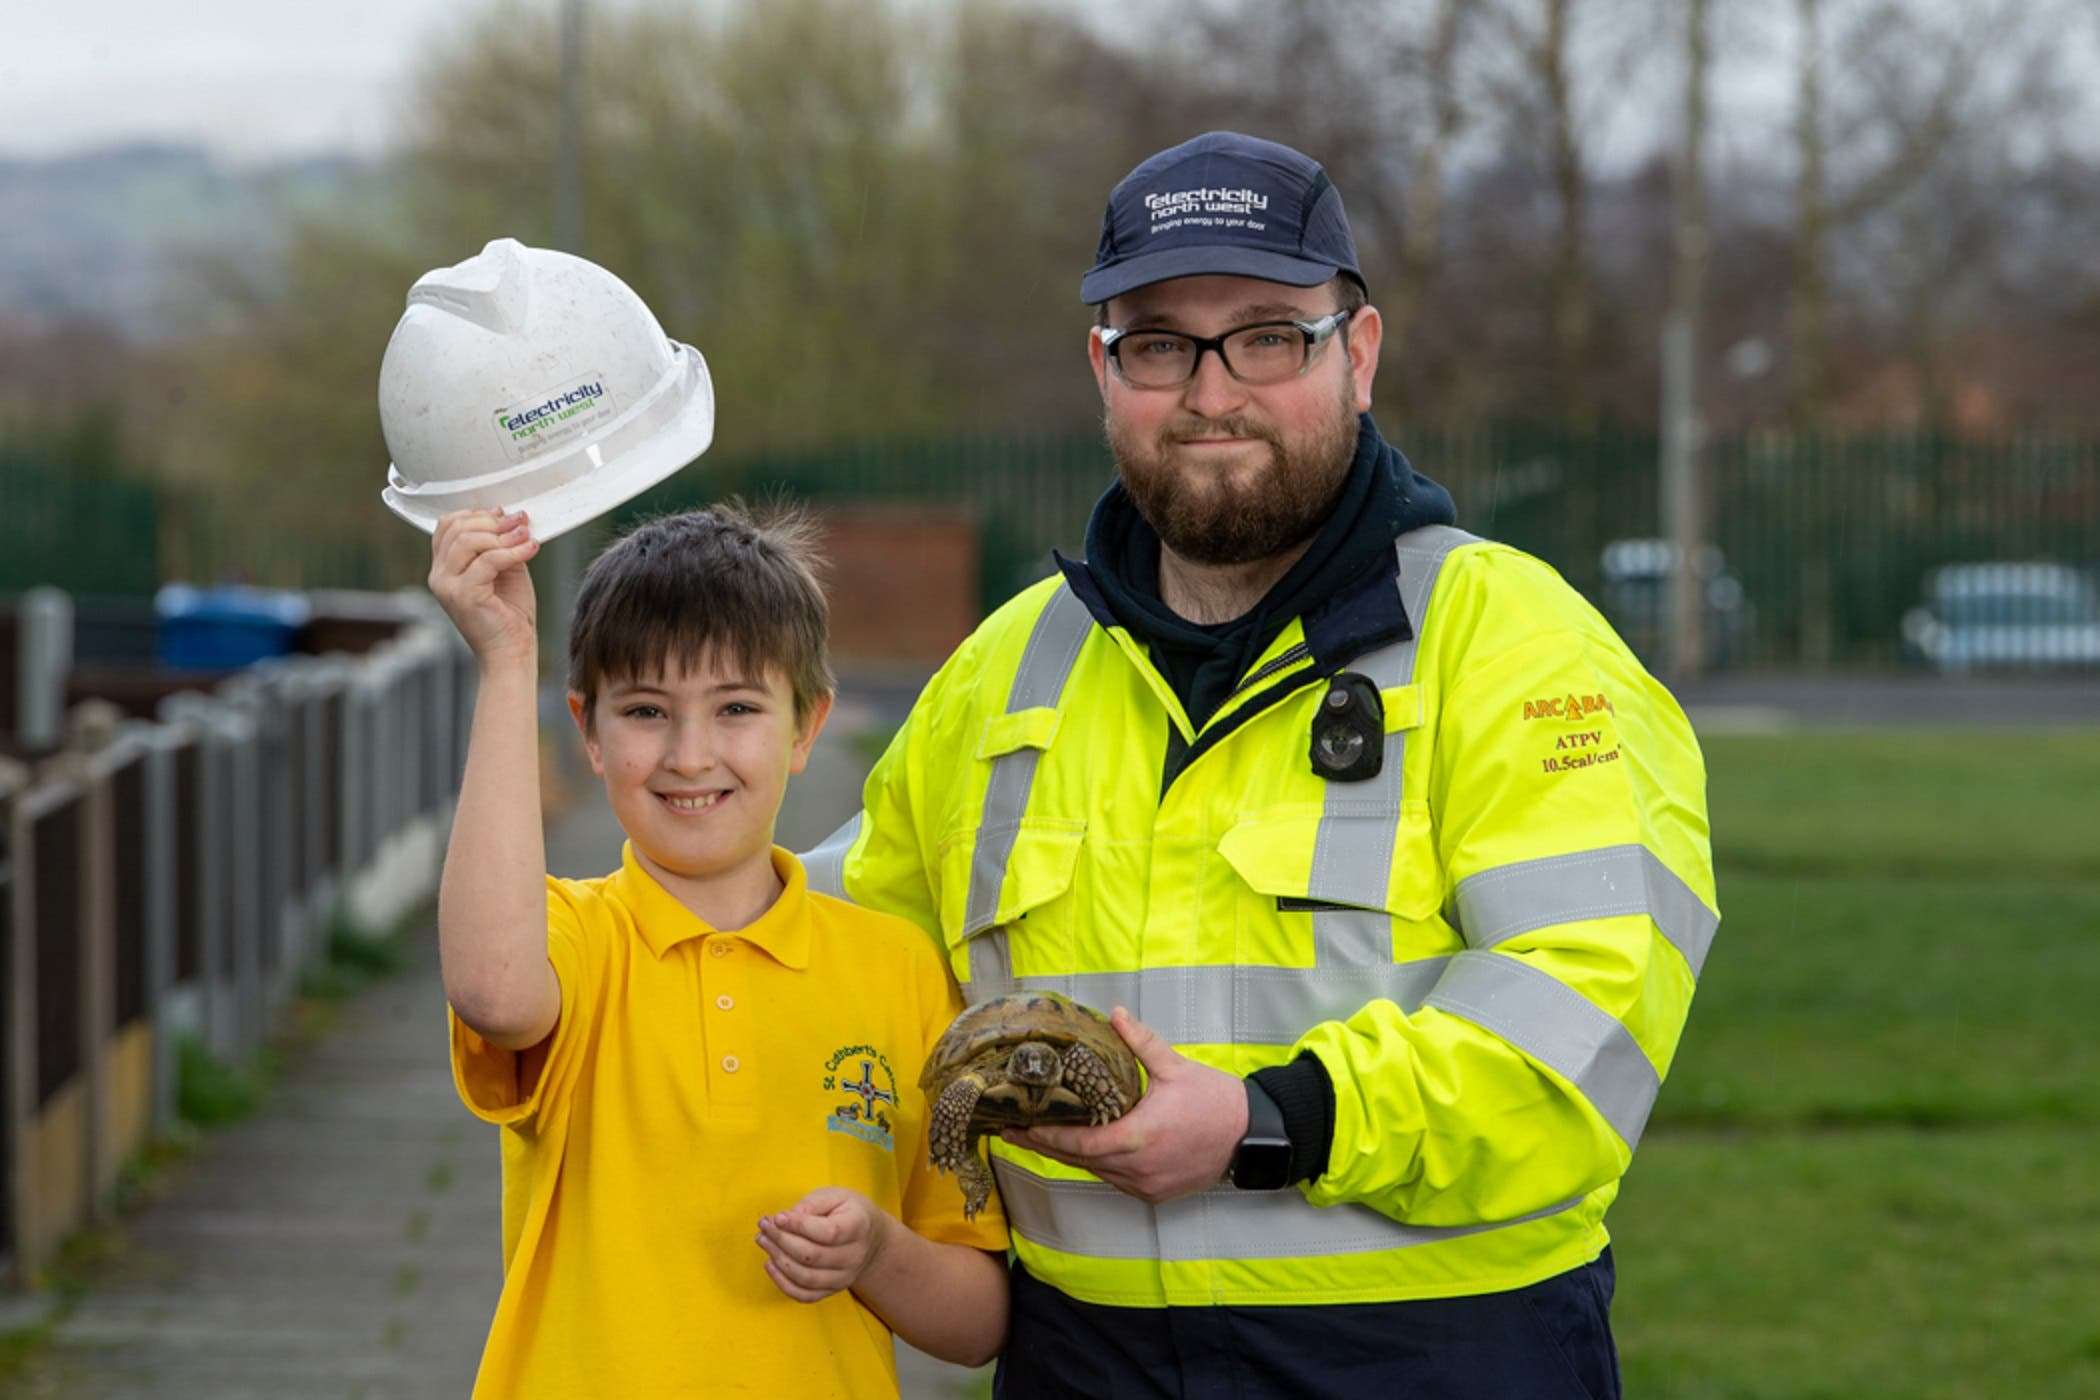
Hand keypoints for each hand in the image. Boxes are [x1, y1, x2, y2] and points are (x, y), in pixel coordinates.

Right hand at [428, 508, 538, 666]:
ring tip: (526, 537)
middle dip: (492, 521)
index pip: (446, 526)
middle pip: (456, 528)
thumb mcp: (505, 570)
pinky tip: (532, 548)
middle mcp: (440, 576)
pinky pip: (488, 560)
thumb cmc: (510, 615)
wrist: (512, 653)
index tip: (504, 514)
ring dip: (502, 534)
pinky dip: (513, 551)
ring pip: (468, 540)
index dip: (475, 514)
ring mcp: (448, 586)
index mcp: (444, 568)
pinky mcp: (464, 595)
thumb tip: (510, 518)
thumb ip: (500, 545)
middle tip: (520, 523)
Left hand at [757, 1187, 889, 1302]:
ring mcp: (845, 1277)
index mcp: (859, 1227)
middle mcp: (855, 1256)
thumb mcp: (834, 1196)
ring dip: (778, 1259)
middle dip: (781, 1240)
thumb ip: (810, 1205)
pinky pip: (804, 1295)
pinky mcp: (832, 1290)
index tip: (777, 1216)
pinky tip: (770, 1263)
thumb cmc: (846, 1210)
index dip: (799, 1226)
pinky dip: (782, 1283)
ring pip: (805, 1277)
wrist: (869, 1237)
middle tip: (763, 1225)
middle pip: (812, 1256)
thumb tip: (784, 1220)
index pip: (828, 1232)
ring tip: (763, 1240)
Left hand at [1003, 1007, 1246, 1203]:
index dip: (1048, 1137)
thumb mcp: (1176, 1067)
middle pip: (1081, 1161)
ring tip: (1042, 1139)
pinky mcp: (1157, 1193)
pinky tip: (1085, 1150)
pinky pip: (1117, 1181)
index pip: (1080, 1143)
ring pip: (1098, 1172)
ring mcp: (1147, 1185)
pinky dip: (1099, 1166)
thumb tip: (1116, 1014)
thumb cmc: (1216, 1102)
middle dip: (1046, 1146)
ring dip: (1072, 1156)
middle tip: (1015, 1133)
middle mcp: (1138, 1168)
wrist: (1252, 1136)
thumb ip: (1141, 1043)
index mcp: (1139, 1138)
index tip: (1022, 1128)